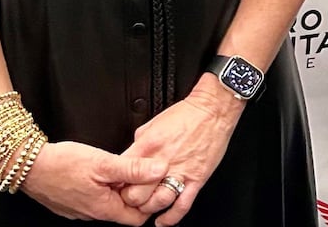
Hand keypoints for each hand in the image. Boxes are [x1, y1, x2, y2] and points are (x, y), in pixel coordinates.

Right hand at [17, 140, 164, 223]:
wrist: (27, 165)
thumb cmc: (61, 163)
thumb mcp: (102, 162)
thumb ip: (133, 168)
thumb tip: (159, 169)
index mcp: (104, 208)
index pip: (138, 218)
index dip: (149, 201)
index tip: (152, 183)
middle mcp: (92, 214)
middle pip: (122, 210)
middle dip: (132, 193)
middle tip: (136, 170)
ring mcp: (80, 210)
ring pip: (107, 203)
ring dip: (116, 188)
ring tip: (116, 168)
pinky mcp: (70, 203)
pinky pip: (92, 199)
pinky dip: (100, 187)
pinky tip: (97, 171)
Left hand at [118, 79, 243, 224]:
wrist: (212, 111)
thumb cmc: (185, 115)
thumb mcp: (151, 124)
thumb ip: (139, 143)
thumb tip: (131, 157)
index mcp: (148, 146)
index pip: (122, 172)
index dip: (116, 182)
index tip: (116, 185)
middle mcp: (162, 162)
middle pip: (136, 193)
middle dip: (129, 200)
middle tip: (129, 199)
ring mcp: (180, 172)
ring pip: (157, 202)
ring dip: (148, 209)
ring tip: (145, 207)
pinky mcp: (196, 179)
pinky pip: (182, 205)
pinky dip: (170, 218)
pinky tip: (162, 221)